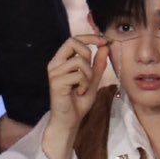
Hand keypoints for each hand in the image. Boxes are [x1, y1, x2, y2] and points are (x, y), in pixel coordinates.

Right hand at [43, 33, 108, 158]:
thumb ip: (98, 64)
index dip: (90, 37)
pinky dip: (84, 84)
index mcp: (62, 60)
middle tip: (90, 70)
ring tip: (84, 86)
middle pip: (72, 42)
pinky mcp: (56, 82)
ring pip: (79, 60)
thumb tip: (105, 46)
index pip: (73, 39)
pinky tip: (79, 92)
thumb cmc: (78, 101)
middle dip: (88, 53)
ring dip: (88, 73)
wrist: (69, 120)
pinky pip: (78, 74)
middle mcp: (55, 63)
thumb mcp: (92, 79)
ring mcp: (54, 72)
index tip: (104, 41)